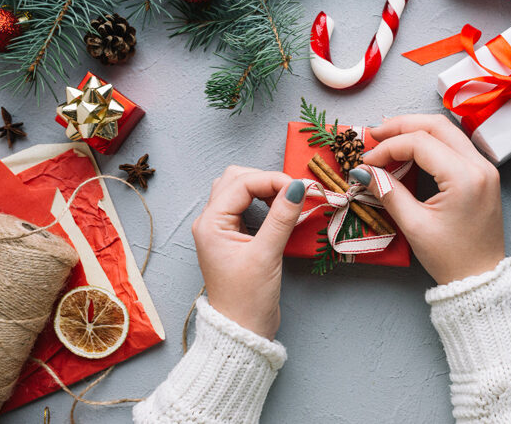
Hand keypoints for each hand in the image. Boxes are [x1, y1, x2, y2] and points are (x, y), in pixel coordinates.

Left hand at [192, 166, 304, 339]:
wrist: (241, 330)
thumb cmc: (247, 300)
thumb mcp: (266, 256)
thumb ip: (281, 218)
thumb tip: (297, 188)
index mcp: (210, 223)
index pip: (242, 183)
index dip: (272, 180)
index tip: (300, 188)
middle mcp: (211, 221)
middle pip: (236, 179)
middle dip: (266, 180)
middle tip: (293, 193)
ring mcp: (221, 229)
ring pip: (239, 190)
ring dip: (264, 189)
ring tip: (287, 200)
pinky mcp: (233, 237)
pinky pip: (245, 206)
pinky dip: (263, 201)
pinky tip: (280, 211)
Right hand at [355, 114, 504, 284]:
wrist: (481, 277)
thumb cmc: (450, 258)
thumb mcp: (414, 226)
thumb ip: (388, 192)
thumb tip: (364, 171)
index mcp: (465, 177)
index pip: (420, 143)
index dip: (389, 147)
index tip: (367, 161)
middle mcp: (480, 165)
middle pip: (437, 126)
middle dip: (402, 125)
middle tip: (374, 134)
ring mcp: (485, 168)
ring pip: (448, 131)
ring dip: (417, 129)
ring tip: (388, 137)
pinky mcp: (483, 174)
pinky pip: (456, 145)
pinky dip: (431, 141)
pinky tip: (411, 147)